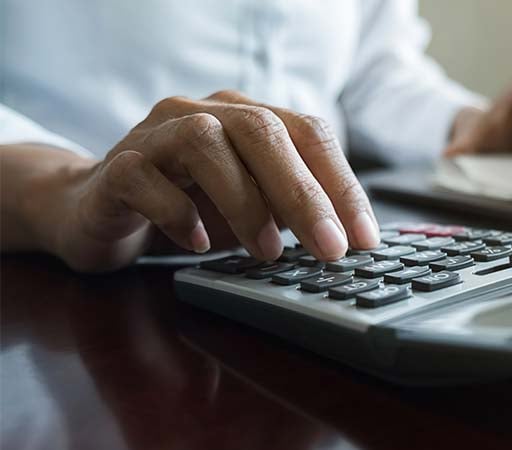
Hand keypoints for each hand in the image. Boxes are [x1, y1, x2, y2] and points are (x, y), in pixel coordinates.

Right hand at [22, 90, 379, 271]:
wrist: (96, 208)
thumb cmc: (189, 207)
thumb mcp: (252, 208)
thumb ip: (292, 211)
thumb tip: (348, 241)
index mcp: (247, 118)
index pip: (308, 133)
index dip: (342, 184)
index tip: (365, 237)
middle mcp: (204, 114)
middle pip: (262, 131)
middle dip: (304, 193)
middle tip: (331, 248)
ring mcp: (156, 134)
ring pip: (204, 144)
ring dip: (245, 201)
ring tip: (268, 251)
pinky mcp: (116, 168)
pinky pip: (145, 179)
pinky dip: (177, 212)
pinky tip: (199, 243)